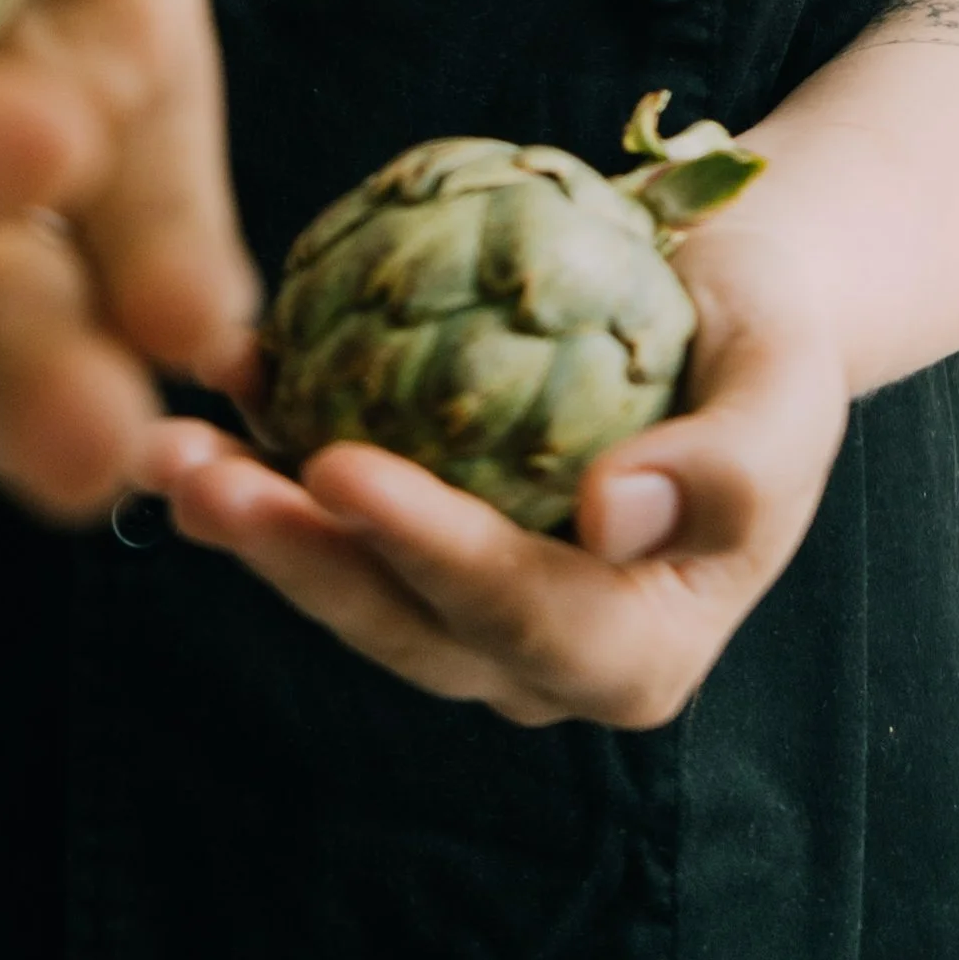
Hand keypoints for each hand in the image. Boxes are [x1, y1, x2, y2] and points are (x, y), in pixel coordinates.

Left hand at [123, 217, 849, 726]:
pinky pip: (324, 511)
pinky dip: (262, 451)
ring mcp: (461, 605)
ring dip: (251, 518)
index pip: (519, 615)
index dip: (428, 549)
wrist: (723, 303)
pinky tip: (213, 386)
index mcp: (635, 649)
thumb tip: (611, 519)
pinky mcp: (410, 535)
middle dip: (296, 553)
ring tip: (171, 447)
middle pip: (400, 621)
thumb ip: (728, 466)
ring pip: (342, 581)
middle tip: (204, 475)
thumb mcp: (787, 387)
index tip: (341, 467)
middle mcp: (534, 656)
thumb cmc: (767, 342)